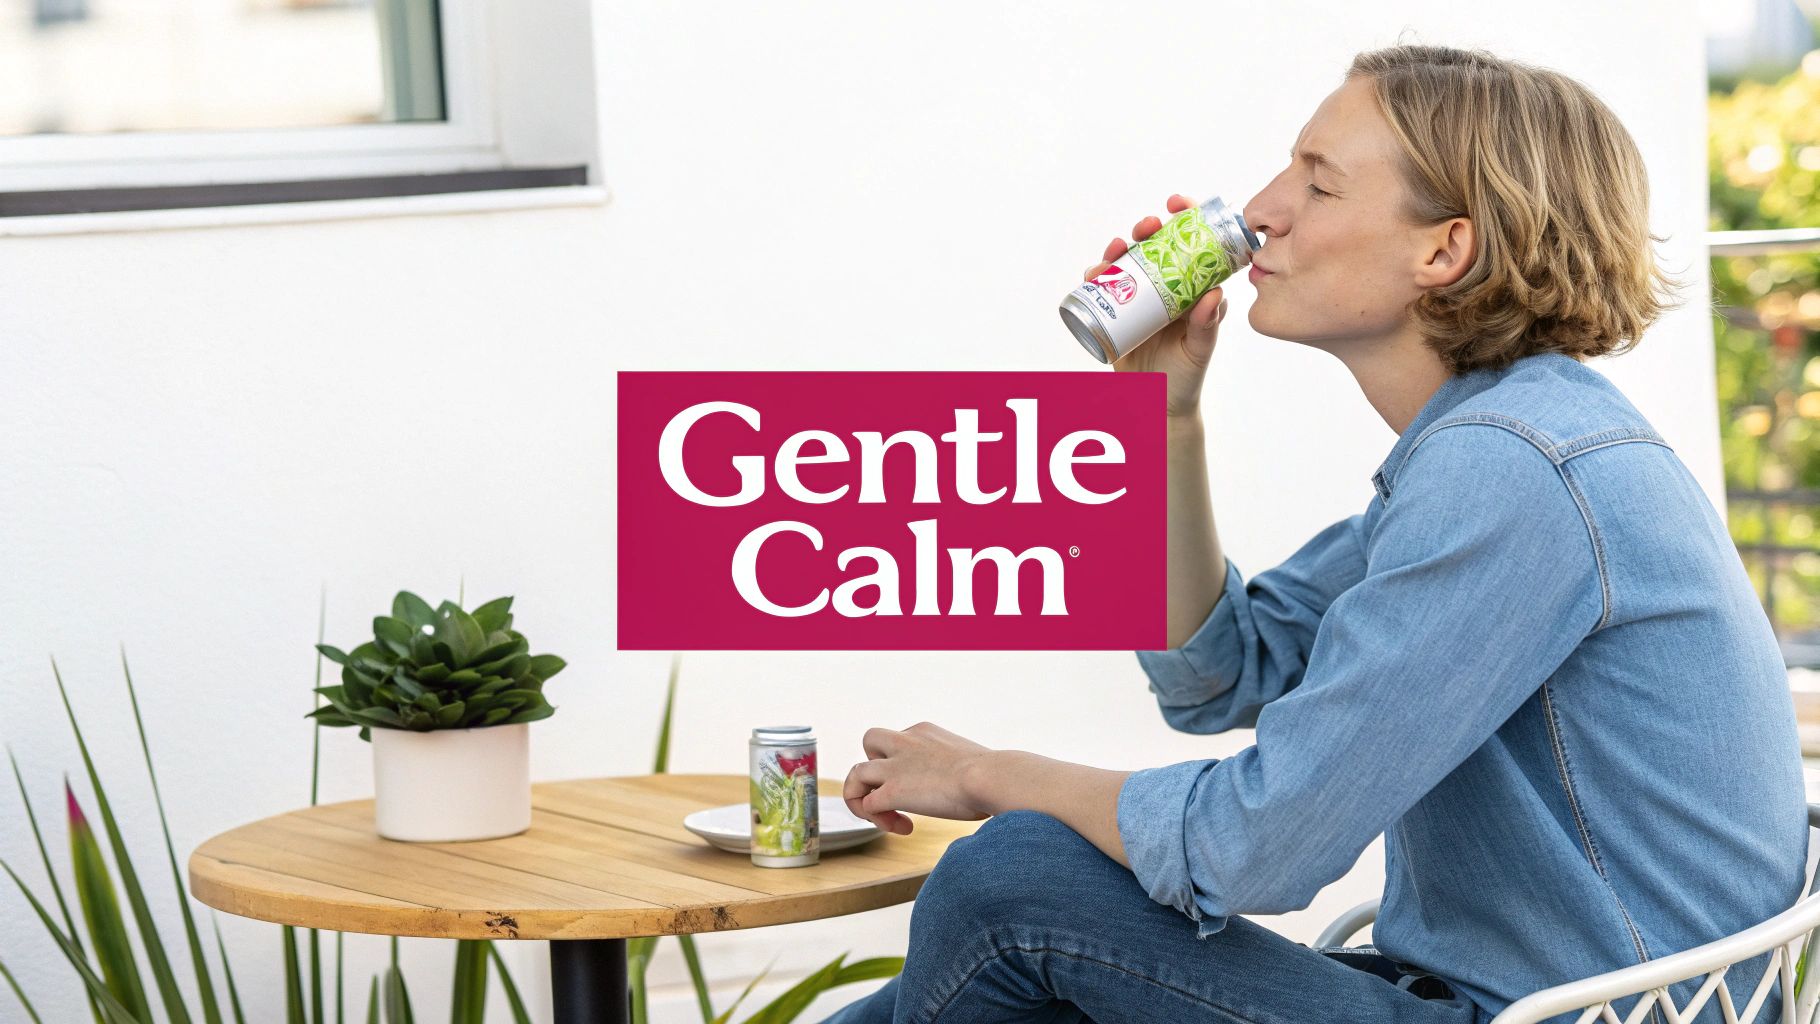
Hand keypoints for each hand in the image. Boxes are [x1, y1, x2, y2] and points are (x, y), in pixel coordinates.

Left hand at [842, 722, 994, 835]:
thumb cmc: (995, 775)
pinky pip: (866, 804)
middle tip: (893, 790)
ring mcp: (895, 766)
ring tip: (886, 818)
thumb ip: (962, 771)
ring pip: (856, 773)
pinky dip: (877, 819)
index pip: (900, 740)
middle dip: (875, 766)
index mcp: (925, 732)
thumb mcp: (973, 762)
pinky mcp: (892, 791)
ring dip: (865, 797)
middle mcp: (905, 742)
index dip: (904, 765)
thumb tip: (977, 791)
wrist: (991, 777)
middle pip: (870, 741)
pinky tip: (903, 829)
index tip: (925, 787)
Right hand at [1086, 193, 1230, 418]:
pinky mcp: (1114, 314)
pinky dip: (1095, 277)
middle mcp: (1163, 288)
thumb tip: (1214, 294)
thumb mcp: (1200, 351)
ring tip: (1114, 250)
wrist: (1157, 405)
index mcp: (1189, 289)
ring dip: (1117, 249)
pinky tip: (1095, 274)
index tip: (1178, 205)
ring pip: (1124, 264)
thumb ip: (1206, 325)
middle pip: (1152, 248)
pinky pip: (1101, 289)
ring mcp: (1136, 299)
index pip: (1189, 246)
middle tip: (1146, 227)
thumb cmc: (1186, 376)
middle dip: (1146, 229)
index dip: (1185, 220)